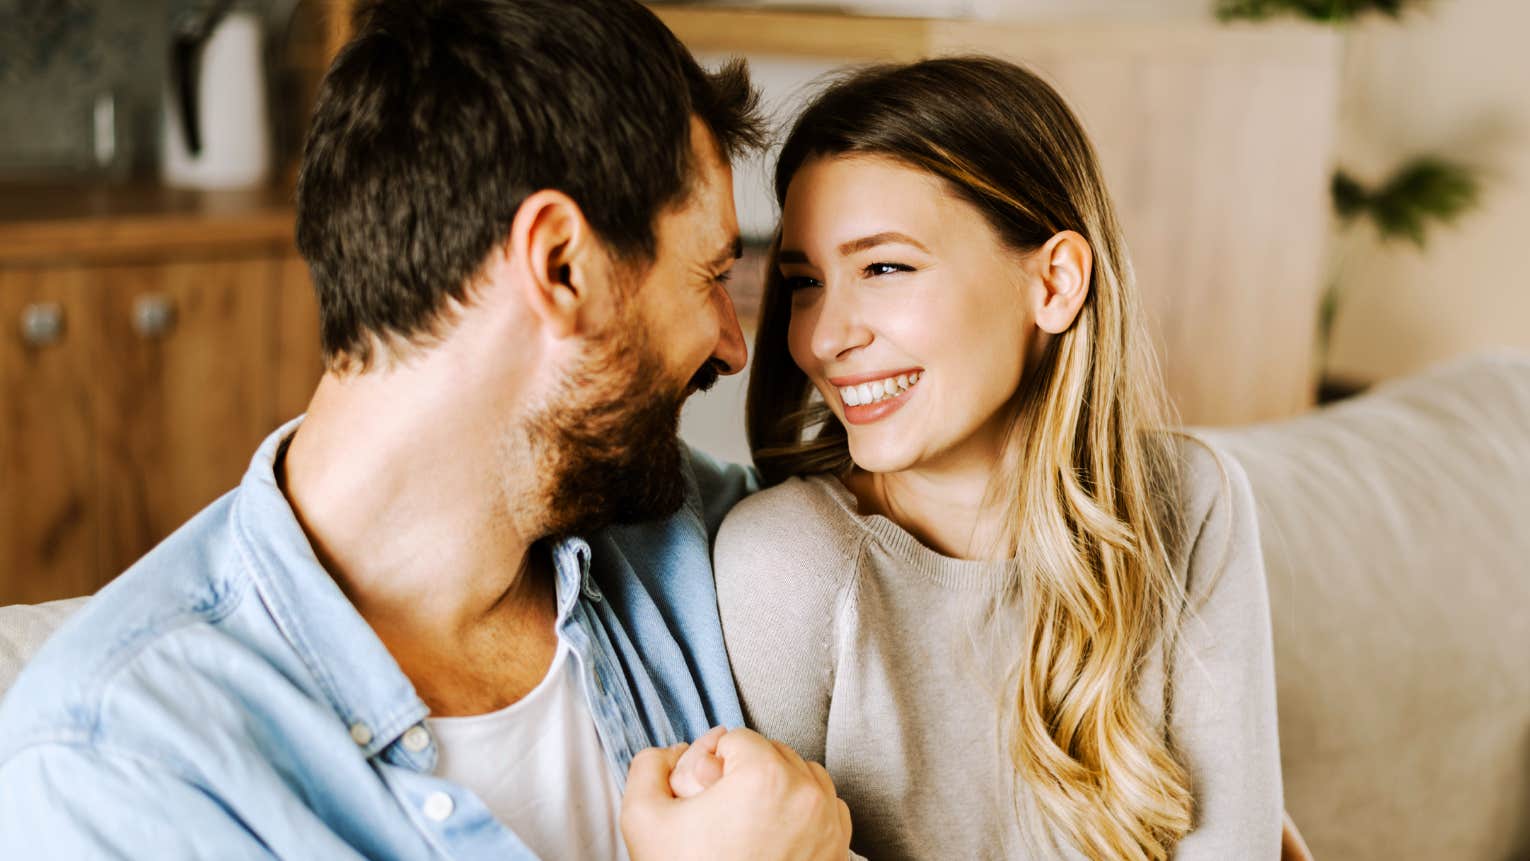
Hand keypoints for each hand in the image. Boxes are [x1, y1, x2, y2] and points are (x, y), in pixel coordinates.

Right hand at [622, 728, 851, 860]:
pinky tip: (774, 835)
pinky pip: (826, 809)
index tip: (704, 794)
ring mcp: (829, 824)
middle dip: (746, 773)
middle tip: (722, 811)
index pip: (736, 739)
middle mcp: (807, 795)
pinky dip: (803, 812)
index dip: (711, 763)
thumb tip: (672, 753)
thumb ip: (648, 767)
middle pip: (773, 753)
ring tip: (748, 822)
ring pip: (804, 777)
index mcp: (765, 776)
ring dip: (778, 788)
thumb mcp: (644, 819)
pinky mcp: (839, 850)